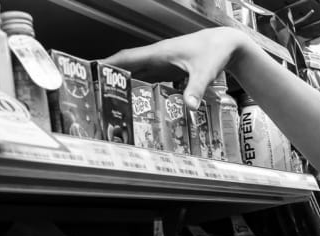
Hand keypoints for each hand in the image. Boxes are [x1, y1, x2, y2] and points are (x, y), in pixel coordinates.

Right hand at [103, 27, 250, 109]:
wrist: (226, 44)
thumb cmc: (214, 52)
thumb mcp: (204, 72)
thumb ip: (195, 89)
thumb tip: (189, 107)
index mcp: (160, 53)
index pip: (128, 58)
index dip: (110, 64)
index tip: (93, 71)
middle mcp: (158, 56)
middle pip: (128, 66)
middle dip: (112, 76)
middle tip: (96, 91)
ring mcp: (163, 62)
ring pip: (138, 72)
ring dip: (125, 82)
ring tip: (110, 98)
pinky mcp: (170, 68)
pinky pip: (150, 77)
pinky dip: (140, 86)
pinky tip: (136, 98)